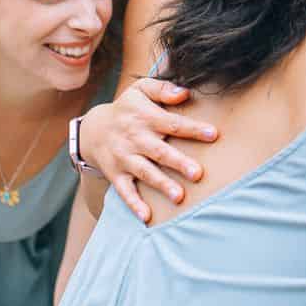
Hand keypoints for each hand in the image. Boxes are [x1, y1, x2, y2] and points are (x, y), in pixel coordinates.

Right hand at [80, 78, 217, 222]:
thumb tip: (185, 93)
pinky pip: (124, 191)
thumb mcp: (140, 89)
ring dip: (162, 185)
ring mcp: (125, 158)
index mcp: (145, 117)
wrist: (92, 129)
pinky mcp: (116, 174)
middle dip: (178, 163)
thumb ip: (163, 88)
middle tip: (198, 174)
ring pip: (145, 172)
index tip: (213, 135)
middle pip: (160, 152)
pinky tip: (147, 217)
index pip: (172, 123)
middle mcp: (135, 139)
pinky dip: (134, 204)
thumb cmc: (126, 108)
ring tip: (179, 197)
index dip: (193, 129)